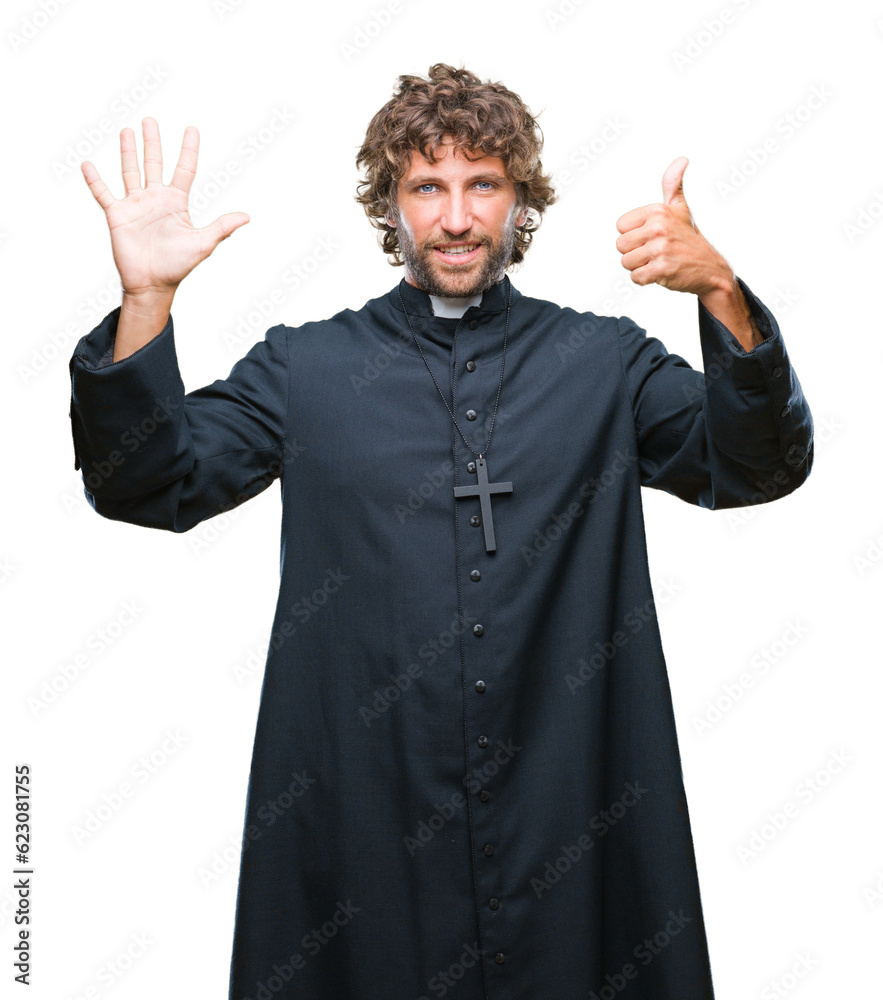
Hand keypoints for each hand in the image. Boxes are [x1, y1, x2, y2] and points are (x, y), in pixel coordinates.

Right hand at [81, 117, 248, 296]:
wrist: (153, 284)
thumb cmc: (178, 266)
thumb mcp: (202, 244)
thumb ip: (222, 227)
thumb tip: (246, 217)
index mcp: (176, 203)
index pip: (184, 170)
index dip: (188, 150)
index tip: (191, 129)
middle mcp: (156, 199)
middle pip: (154, 164)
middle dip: (152, 143)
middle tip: (150, 120)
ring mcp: (135, 205)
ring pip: (130, 172)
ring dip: (128, 152)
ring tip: (127, 131)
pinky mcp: (117, 215)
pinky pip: (103, 193)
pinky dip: (95, 180)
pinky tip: (87, 164)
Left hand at [614, 156, 729, 296]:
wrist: (710, 268)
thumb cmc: (689, 238)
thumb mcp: (680, 208)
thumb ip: (673, 185)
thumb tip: (682, 159)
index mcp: (657, 211)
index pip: (620, 226)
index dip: (633, 234)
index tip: (652, 236)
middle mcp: (658, 227)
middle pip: (620, 245)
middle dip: (634, 252)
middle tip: (655, 251)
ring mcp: (660, 249)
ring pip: (626, 262)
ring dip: (639, 266)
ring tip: (658, 261)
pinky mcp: (661, 269)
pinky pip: (635, 278)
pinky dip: (645, 279)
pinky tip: (661, 272)